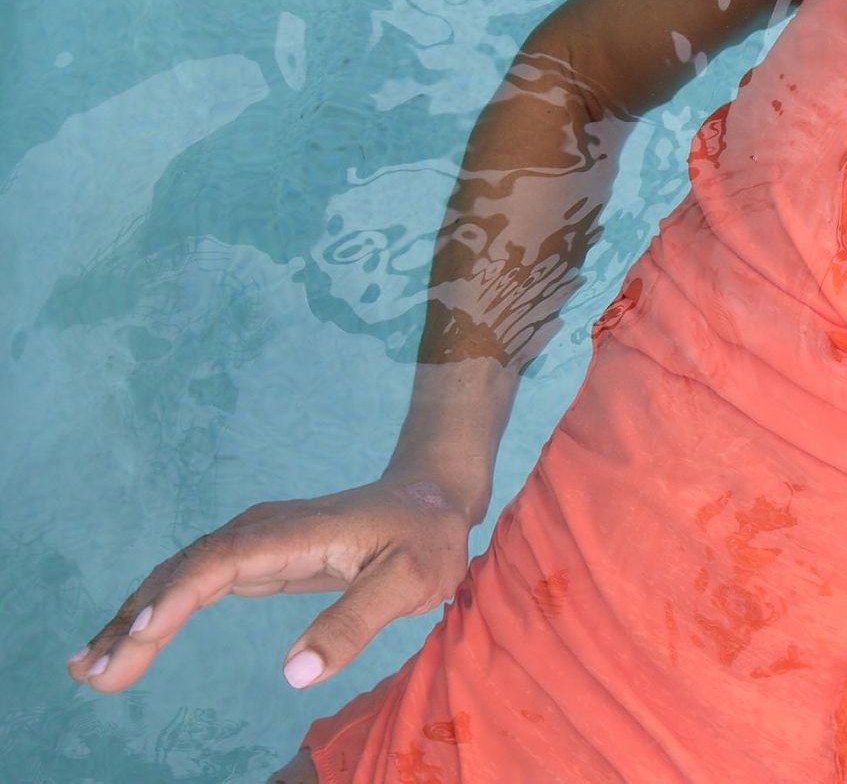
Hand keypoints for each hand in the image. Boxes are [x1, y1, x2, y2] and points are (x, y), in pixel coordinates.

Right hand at [66, 476, 474, 695]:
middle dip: (136, 622)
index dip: (177, 598)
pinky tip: (127, 641)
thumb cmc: (425, 538)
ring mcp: (254, 541)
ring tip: (89, 669)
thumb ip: (356, 623)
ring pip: (179, 576)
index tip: (138, 638)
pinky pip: (192, 582)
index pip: (221, 562)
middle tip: (95, 675)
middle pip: (185, 571)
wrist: (430, 496)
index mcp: (295, 533)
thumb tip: (294, 673)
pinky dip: (155, 610)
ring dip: (134, 619)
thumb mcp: (411, 582)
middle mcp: (263, 531)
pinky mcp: (254, 557)